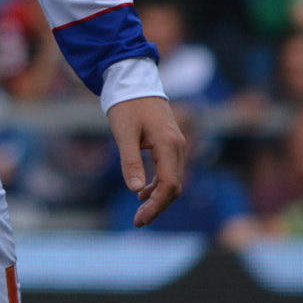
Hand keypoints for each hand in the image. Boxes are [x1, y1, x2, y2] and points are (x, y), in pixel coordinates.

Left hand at [108, 96, 184, 227]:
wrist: (133, 80)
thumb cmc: (126, 105)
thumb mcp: (123, 133)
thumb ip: (130, 161)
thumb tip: (134, 190)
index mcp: (169, 144)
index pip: (169, 184)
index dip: (157, 205)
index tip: (141, 219)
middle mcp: (178, 146)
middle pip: (174, 186)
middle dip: (157, 206)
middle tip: (138, 221)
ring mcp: (177, 145)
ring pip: (173, 179)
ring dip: (158, 197)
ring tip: (139, 211)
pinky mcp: (170, 143)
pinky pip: (169, 170)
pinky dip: (158, 184)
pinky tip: (142, 191)